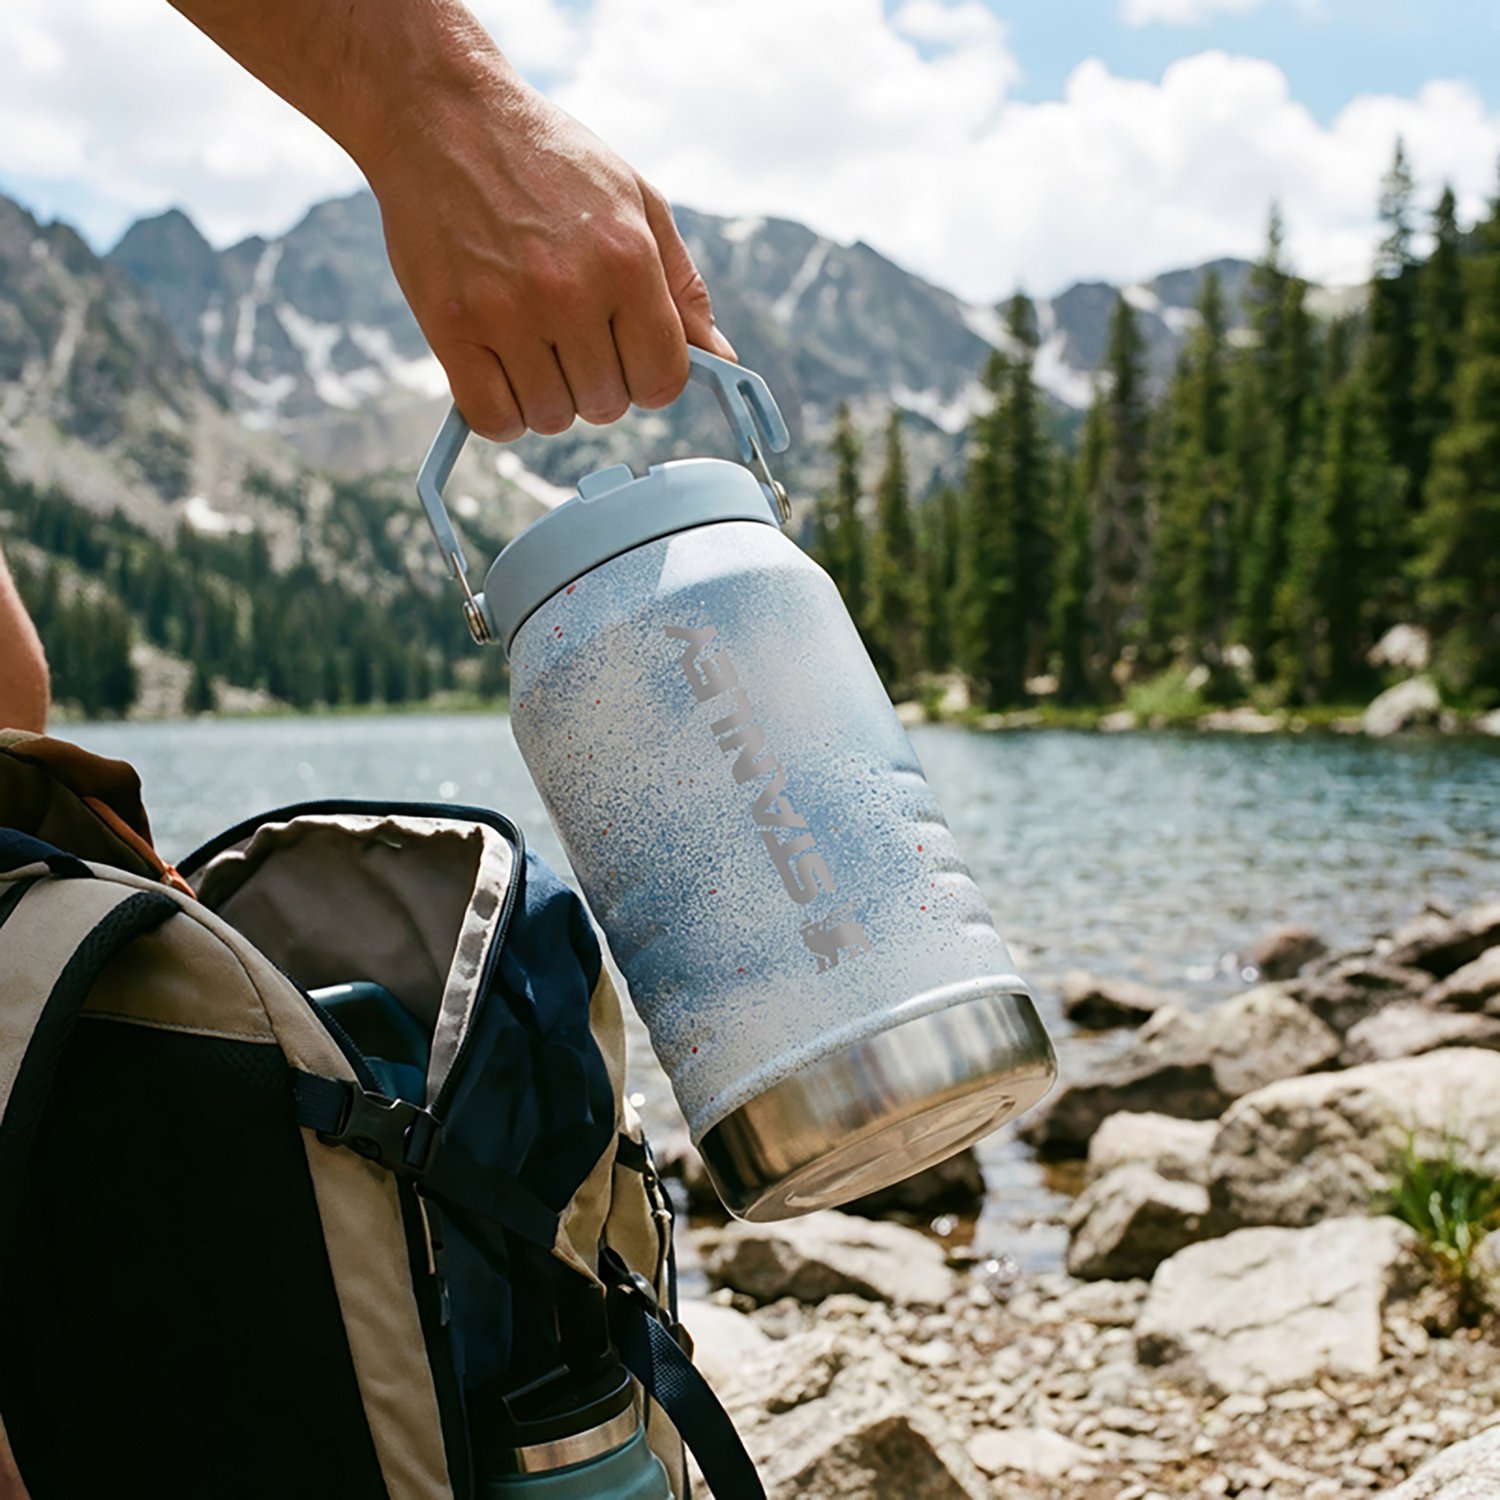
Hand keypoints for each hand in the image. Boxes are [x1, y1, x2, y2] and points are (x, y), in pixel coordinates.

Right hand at [366, 75, 735, 441]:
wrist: (441, 113)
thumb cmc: (547, 159)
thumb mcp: (635, 200)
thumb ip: (683, 285)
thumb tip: (721, 358)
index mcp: (628, 260)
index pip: (662, 379)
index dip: (648, 379)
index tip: (626, 356)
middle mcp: (571, 290)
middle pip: (606, 405)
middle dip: (594, 383)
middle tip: (567, 336)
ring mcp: (506, 311)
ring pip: (550, 418)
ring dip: (544, 397)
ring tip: (529, 342)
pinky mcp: (450, 326)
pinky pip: (492, 418)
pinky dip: (500, 412)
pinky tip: (498, 370)